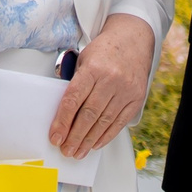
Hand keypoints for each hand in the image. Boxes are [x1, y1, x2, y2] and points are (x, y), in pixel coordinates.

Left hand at [49, 15, 157, 157]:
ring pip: (104, 121)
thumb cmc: (105, 51)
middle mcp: (111, 79)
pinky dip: (106, 135)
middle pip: (89, 114)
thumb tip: (63, 115)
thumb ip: (75, 84)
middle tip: (66, 150)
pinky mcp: (137, 97)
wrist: (133, 40)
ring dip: (89, 140)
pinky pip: (120, 121)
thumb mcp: (84, 60)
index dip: (62, 121)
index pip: (73, 100)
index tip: (55, 137)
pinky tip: (96, 144)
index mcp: (93, 68)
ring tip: (78, 152)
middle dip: (75, 136)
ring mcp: (126, 89)